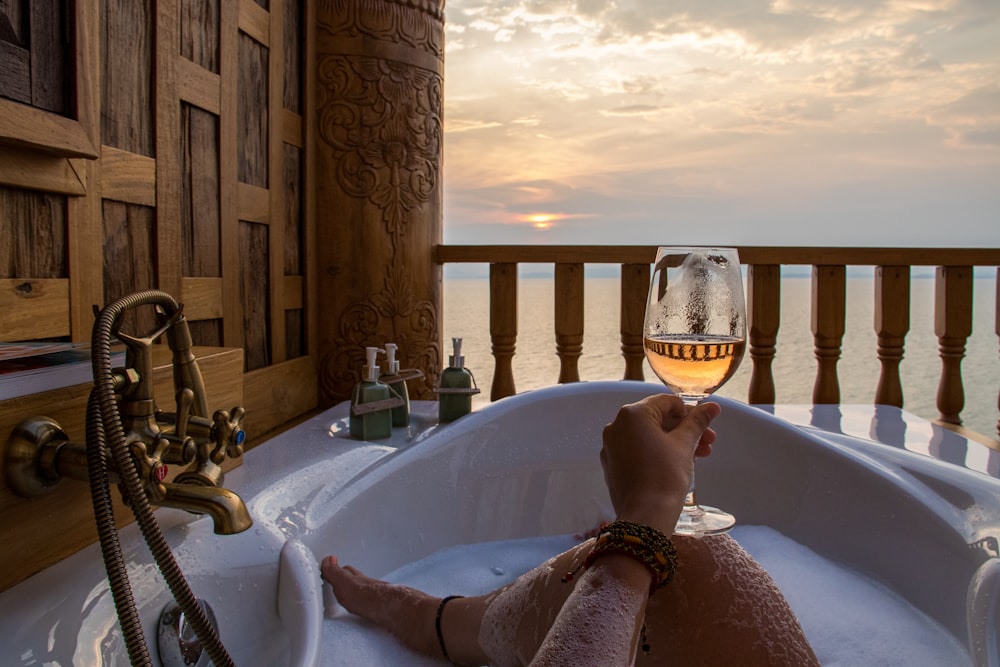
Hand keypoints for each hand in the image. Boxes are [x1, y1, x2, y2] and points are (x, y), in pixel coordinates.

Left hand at [600, 394, 720, 533]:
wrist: (645, 516)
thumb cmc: (665, 476)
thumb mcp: (685, 445)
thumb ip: (697, 422)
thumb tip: (712, 407)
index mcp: (632, 414)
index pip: (666, 402)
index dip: (690, 412)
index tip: (706, 425)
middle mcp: (616, 426)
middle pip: (657, 419)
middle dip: (685, 429)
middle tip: (708, 441)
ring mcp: (612, 446)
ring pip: (649, 436)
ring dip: (675, 442)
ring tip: (699, 455)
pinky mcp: (613, 465)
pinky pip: (638, 450)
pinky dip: (658, 453)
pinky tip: (678, 463)